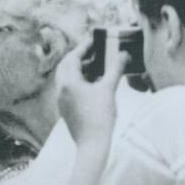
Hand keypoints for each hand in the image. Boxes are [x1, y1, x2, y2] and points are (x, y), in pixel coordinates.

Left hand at [56, 33, 126, 147]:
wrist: (92, 144)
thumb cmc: (100, 117)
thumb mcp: (109, 88)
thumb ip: (116, 68)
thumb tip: (124, 54)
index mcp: (68, 83)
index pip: (73, 58)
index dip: (84, 47)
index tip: (95, 40)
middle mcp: (61, 91)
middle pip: (66, 67)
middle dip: (80, 57)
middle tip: (94, 51)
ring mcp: (62, 102)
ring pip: (68, 79)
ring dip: (81, 70)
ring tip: (98, 66)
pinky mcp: (66, 110)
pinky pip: (70, 90)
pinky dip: (80, 82)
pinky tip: (95, 83)